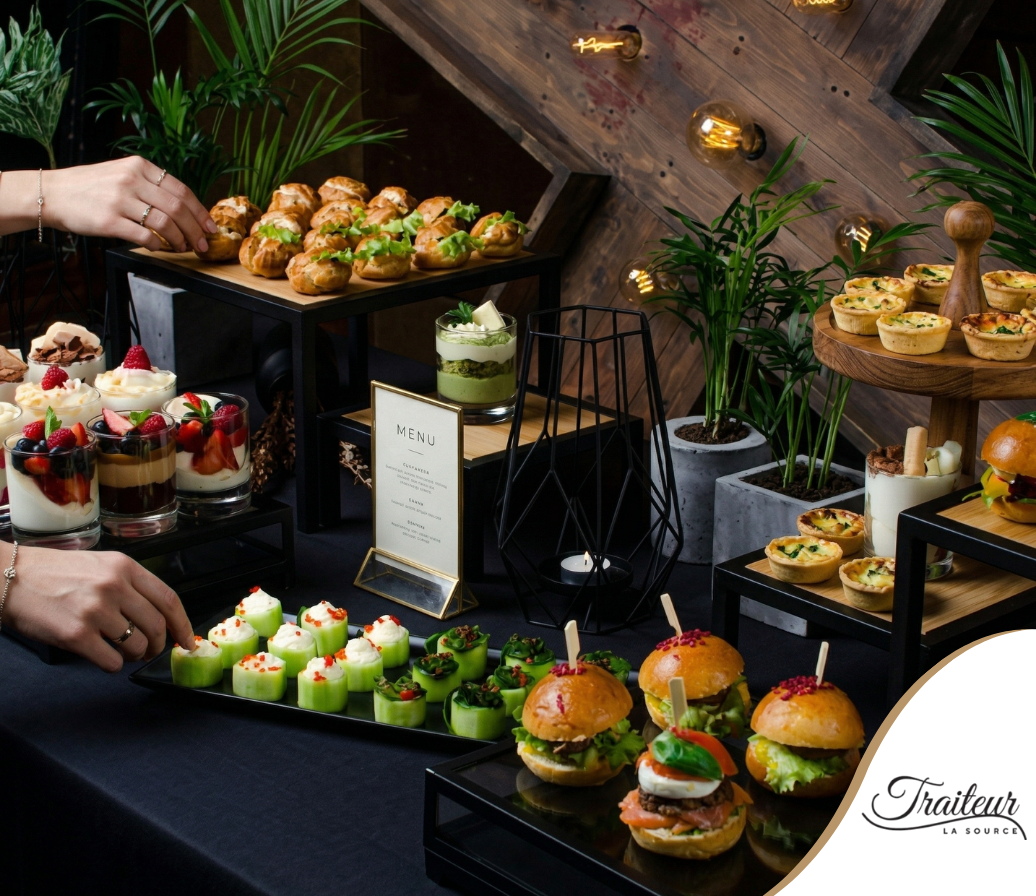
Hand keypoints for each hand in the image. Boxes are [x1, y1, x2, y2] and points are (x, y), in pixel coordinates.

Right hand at [2, 546, 194, 671]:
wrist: (9, 578)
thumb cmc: (54, 573)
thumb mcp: (100, 565)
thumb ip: (129, 584)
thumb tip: (157, 613)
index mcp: (124, 567)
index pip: (169, 599)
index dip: (182, 624)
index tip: (185, 639)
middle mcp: (114, 587)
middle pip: (156, 626)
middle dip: (158, 645)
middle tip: (151, 651)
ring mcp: (95, 611)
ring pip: (136, 646)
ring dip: (133, 656)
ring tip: (122, 651)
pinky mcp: (76, 635)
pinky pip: (111, 661)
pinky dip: (112, 665)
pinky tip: (102, 657)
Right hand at [42, 156, 217, 252]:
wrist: (52, 193)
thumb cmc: (90, 188)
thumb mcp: (122, 174)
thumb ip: (150, 185)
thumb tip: (184, 208)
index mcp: (139, 166)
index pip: (181, 190)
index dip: (200, 212)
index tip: (210, 227)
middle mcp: (131, 180)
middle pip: (178, 208)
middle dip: (196, 230)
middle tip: (202, 244)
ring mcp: (120, 200)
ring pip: (165, 222)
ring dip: (179, 239)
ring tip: (182, 248)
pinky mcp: (109, 221)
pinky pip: (145, 236)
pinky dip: (158, 245)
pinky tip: (160, 247)